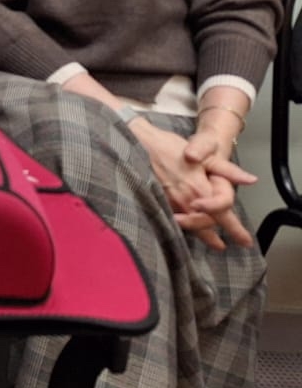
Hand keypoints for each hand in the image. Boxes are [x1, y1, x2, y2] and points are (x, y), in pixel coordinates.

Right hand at [132, 121, 254, 249]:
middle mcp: (186, 202)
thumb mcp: (204, 156)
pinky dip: (183, 224)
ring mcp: (170, 204)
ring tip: (206, 240)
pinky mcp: (157, 202)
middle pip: (205, 226)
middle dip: (213, 235)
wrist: (137, 143)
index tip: (245, 242)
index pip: (223, 217)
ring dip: (199, 233)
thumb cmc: (169, 146)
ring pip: (190, 226)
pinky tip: (183, 224)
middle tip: (220, 244)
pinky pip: (174, 219)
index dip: (236, 231)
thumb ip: (228, 171)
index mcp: (201, 190)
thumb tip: (251, 180)